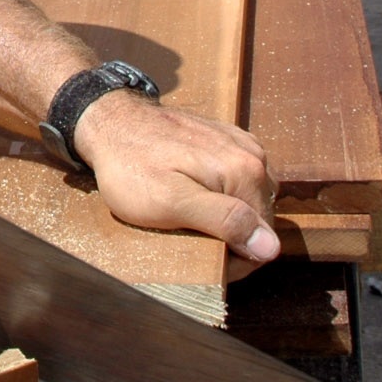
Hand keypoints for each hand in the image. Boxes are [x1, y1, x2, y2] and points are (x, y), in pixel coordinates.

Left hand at [72, 92, 279, 269]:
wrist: (110, 122)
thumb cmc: (132, 167)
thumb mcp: (172, 203)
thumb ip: (224, 221)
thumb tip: (272, 247)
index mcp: (246, 173)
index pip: (264, 239)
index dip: (236, 259)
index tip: (202, 258)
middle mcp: (253, 156)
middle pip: (259, 219)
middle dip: (231, 238)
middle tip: (190, 239)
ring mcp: (240, 144)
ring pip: (249, 201)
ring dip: (226, 217)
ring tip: (189, 219)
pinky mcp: (226, 140)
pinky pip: (237, 180)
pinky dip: (220, 195)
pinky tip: (193, 196)